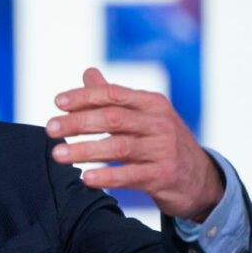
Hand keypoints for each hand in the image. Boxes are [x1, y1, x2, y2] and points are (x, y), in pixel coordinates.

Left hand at [46, 68, 223, 221]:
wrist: (201, 180)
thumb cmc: (161, 141)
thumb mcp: (144, 115)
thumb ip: (114, 96)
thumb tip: (87, 72)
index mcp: (152, 103)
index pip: (113, 94)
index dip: (84, 97)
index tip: (57, 102)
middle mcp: (159, 123)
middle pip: (112, 118)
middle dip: (77, 122)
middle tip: (50, 129)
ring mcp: (163, 150)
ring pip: (118, 147)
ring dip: (84, 150)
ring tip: (58, 154)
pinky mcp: (163, 176)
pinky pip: (130, 176)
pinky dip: (106, 176)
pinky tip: (85, 178)